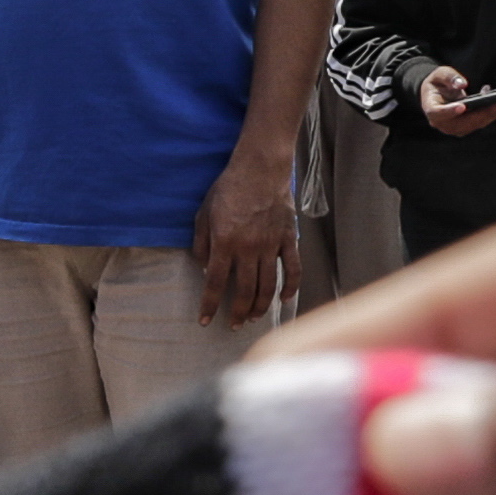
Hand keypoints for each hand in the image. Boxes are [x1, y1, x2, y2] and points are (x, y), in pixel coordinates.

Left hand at [195, 139, 298, 326]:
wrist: (260, 169)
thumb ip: (202, 244)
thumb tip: (205, 269)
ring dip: (260, 306)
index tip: (204, 321)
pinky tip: (285, 300)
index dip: (208, 305)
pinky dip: (291, 287)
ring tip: (253, 317)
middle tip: (233, 325)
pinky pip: (293, 268)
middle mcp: (249, 249)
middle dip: (236, 313)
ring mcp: (271, 245)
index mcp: (225, 243)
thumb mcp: (203, 213)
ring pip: (268, 285)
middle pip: (244, 291)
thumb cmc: (228, 188)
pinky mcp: (288, 239)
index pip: (215, 284)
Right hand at [419, 64, 495, 138]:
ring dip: (492, 114)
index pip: (438, 113)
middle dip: (484, 113)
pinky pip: (480, 123)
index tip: (462, 106)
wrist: (437, 94)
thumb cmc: (437, 83)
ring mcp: (454, 128)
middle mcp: (442, 123)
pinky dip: (492, 114)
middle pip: (463, 122)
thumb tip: (462, 83)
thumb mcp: (439, 74)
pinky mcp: (465, 128)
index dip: (450, 111)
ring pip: (474, 124)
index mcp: (431, 109)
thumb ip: (449, 77)